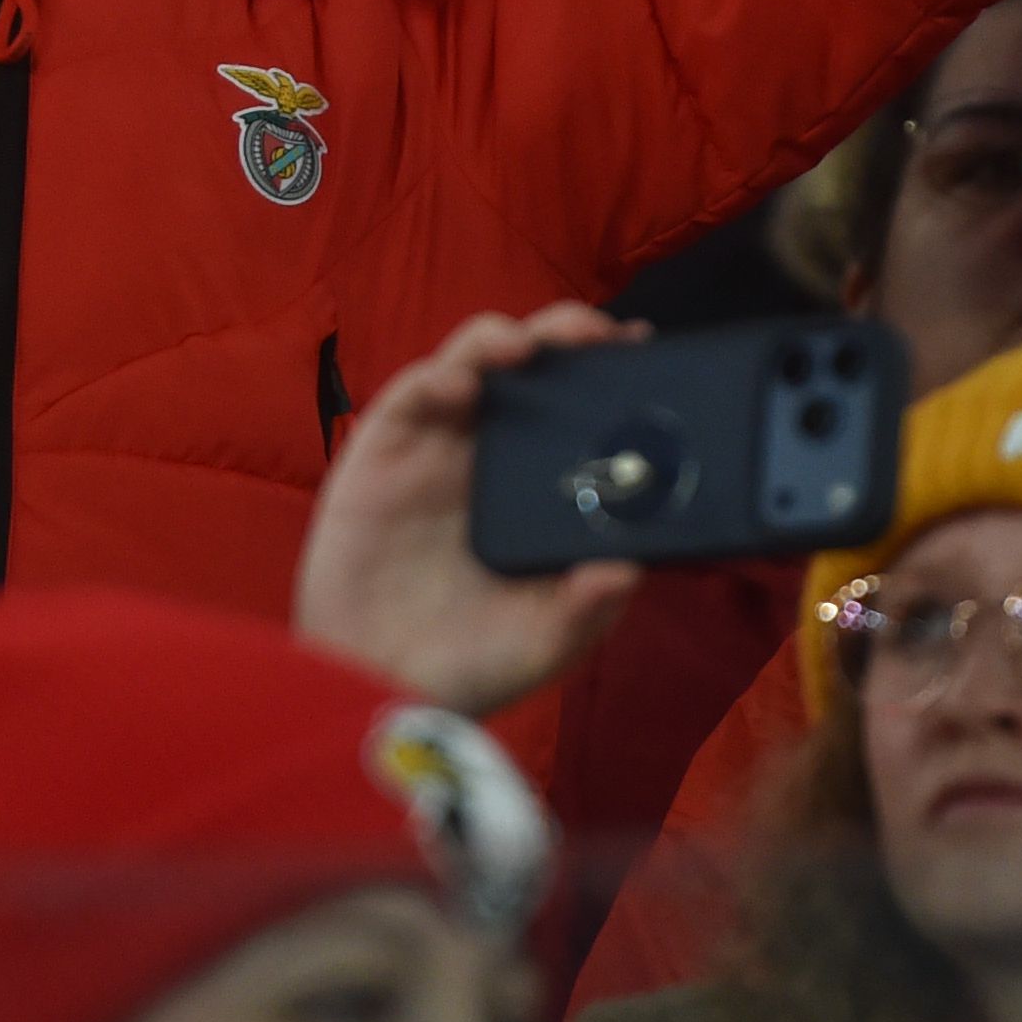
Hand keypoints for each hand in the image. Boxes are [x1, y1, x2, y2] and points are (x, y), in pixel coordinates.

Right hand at [293, 305, 645, 714]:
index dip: (610, 372)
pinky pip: (412, 394)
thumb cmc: (470, 663)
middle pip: (532, 368)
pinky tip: (463, 388)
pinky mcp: (383, 450)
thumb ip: (588, 608)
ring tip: (527, 348)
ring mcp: (437, 448)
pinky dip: (438, 377)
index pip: (581, 409)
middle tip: (598, 334)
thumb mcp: (546, 642)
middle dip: (566, 335)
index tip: (644, 350)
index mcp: (539, 489)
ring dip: (501, 339)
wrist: (378, 687)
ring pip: (473, 362)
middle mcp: (492, 456)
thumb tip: (629, 568)